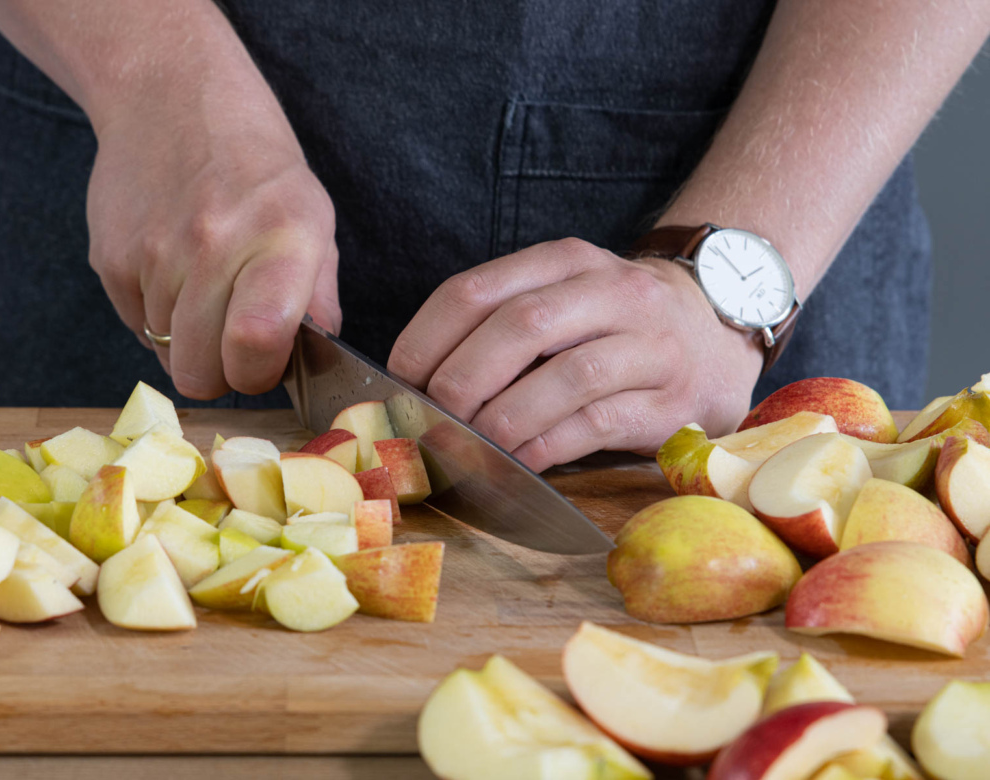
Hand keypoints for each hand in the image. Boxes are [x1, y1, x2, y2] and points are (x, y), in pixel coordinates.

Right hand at [86, 81, 338, 399]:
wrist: (171, 98)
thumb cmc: (257, 169)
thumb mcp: (314, 220)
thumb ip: (320, 298)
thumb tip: (315, 364)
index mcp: (279, 240)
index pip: (255, 343)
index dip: (259, 374)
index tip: (265, 362)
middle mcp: (212, 246)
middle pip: (201, 374)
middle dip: (221, 371)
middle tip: (235, 337)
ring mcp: (154, 255)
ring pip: (167, 355)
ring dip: (188, 339)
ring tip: (206, 286)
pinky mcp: (109, 259)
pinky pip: (135, 326)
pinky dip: (156, 314)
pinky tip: (174, 269)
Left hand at [387, 239, 762, 470]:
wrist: (719, 329)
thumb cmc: (614, 322)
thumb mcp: (562, 296)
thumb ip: (500, 324)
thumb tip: (418, 383)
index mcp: (567, 260)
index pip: (478, 289)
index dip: (427, 338)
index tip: (399, 380)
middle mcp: (614, 292)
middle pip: (522, 327)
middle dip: (462, 379)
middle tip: (431, 419)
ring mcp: (651, 346)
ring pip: (566, 377)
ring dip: (504, 419)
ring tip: (470, 447)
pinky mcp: (673, 400)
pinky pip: (598, 424)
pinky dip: (546, 447)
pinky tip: (517, 463)